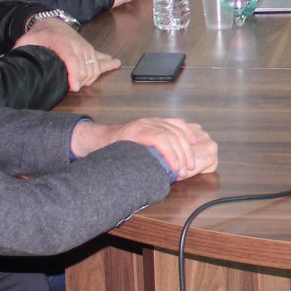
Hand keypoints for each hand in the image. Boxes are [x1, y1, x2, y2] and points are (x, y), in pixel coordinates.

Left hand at [16, 18, 121, 89]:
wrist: (49, 21)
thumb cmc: (37, 35)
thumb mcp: (25, 41)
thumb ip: (17, 51)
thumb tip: (2, 60)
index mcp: (61, 42)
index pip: (72, 59)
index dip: (75, 74)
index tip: (73, 87)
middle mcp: (76, 43)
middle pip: (86, 66)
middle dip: (82, 80)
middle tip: (73, 88)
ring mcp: (84, 46)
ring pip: (95, 65)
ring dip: (91, 77)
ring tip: (83, 83)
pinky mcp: (88, 48)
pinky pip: (100, 57)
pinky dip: (107, 63)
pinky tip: (115, 64)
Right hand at [71, 117, 218, 179]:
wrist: (95, 140)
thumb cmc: (116, 146)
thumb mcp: (138, 143)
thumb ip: (153, 146)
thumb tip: (168, 162)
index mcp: (152, 122)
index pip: (177, 124)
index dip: (188, 134)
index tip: (195, 145)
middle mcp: (150, 121)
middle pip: (177, 132)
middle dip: (186, 151)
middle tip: (189, 167)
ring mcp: (144, 125)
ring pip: (172, 137)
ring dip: (180, 155)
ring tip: (183, 169)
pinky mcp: (137, 131)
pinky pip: (161, 139)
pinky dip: (170, 153)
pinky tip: (173, 165)